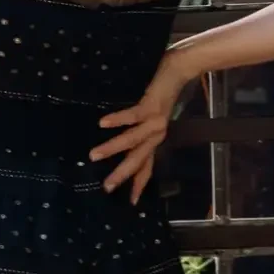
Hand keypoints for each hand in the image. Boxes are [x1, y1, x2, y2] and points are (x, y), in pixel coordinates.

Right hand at [92, 47, 201, 199]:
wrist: (179, 71)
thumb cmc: (160, 91)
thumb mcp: (149, 115)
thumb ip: (137, 128)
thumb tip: (115, 136)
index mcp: (154, 139)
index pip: (146, 167)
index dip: (139, 184)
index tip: (131, 202)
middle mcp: (155, 135)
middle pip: (138, 160)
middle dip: (122, 175)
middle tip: (106, 187)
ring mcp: (154, 122)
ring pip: (131, 141)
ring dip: (112, 149)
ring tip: (94, 155)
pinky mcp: (150, 107)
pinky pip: (132, 117)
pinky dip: (117, 120)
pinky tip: (103, 123)